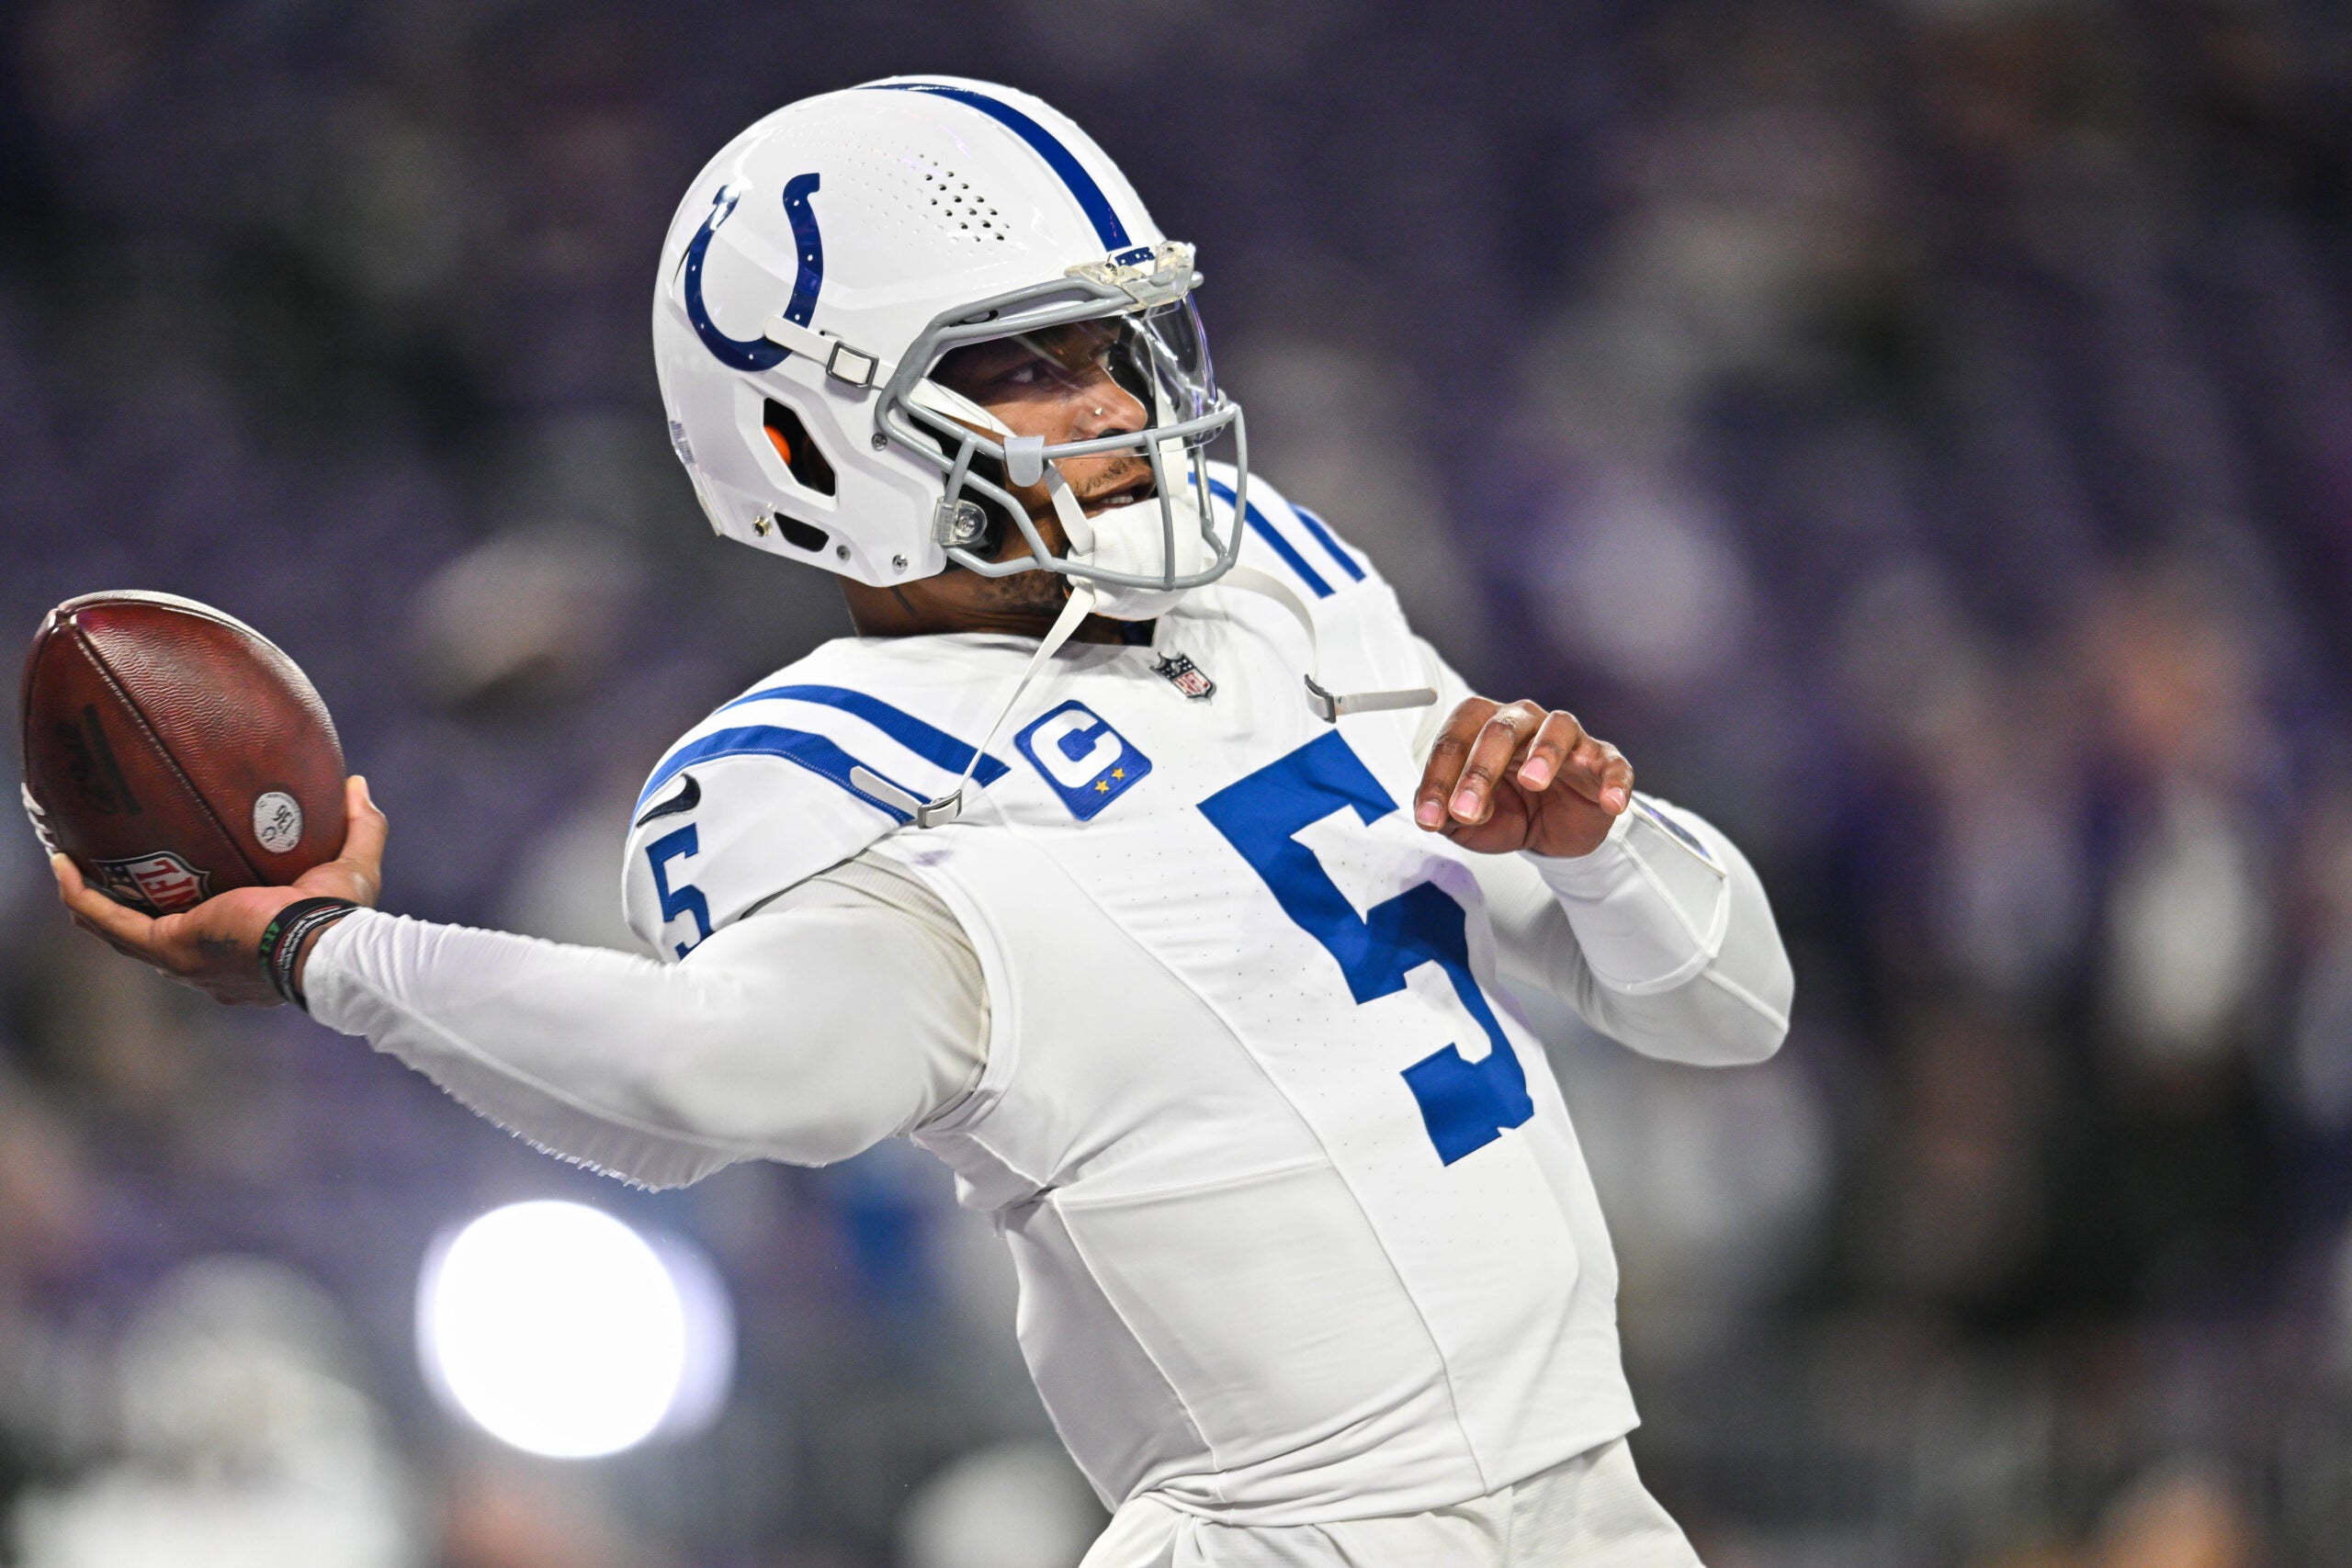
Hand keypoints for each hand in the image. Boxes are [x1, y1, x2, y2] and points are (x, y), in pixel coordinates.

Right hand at [51, 775, 387, 1005]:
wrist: (326, 946)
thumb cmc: (345, 917)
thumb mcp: (354, 863)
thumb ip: (360, 825)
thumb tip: (355, 784)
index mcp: (244, 947)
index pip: (205, 930)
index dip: (183, 907)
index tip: (171, 873)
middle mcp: (208, 961)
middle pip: (153, 934)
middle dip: (126, 905)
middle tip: (109, 868)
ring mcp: (184, 959)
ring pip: (121, 931)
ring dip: (92, 899)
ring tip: (71, 865)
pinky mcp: (171, 947)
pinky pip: (112, 922)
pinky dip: (84, 897)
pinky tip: (64, 867)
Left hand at [1413, 699, 1631, 857]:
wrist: (1550, 832)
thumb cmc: (1507, 811)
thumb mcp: (1467, 823)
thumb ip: (1446, 816)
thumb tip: (1435, 815)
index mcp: (1483, 727)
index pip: (1455, 737)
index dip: (1438, 777)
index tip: (1430, 818)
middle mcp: (1524, 722)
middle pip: (1500, 728)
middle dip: (1479, 770)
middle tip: (1466, 810)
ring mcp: (1567, 739)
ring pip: (1557, 728)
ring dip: (1543, 753)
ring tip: (1533, 781)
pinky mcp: (1602, 761)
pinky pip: (1612, 764)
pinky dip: (1613, 780)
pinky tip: (1609, 802)